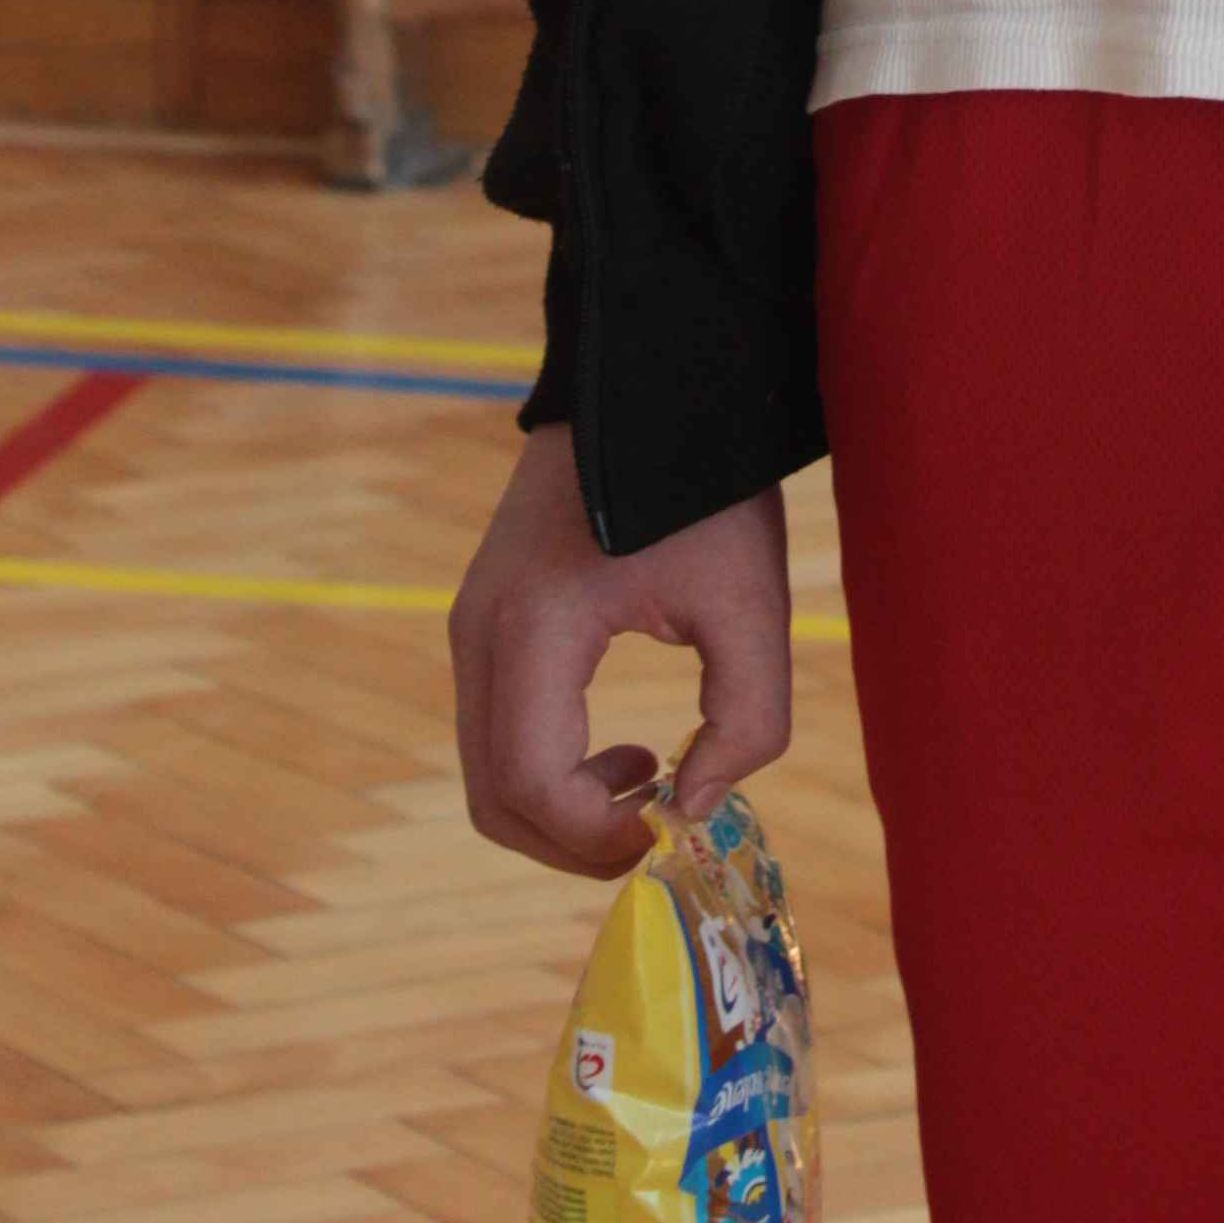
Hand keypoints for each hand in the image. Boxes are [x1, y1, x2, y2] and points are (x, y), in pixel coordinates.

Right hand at [449, 428, 791, 875]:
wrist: (651, 380)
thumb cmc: (707, 489)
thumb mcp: (752, 603)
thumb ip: (746, 721)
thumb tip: (696, 807)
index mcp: (534, 628)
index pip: (533, 785)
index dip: (600, 836)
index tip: (674, 830)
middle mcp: (479, 633)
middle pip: (494, 797)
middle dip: (575, 842)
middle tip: (659, 834)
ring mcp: (471, 624)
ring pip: (488, 772)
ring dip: (562, 809)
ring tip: (651, 781)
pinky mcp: (485, 619)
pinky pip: (497, 730)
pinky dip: (549, 768)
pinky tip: (625, 748)